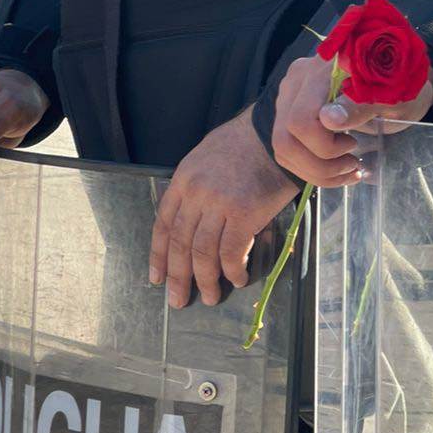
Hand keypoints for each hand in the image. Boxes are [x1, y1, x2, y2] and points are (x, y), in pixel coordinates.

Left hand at [150, 109, 297, 309]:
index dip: (158, 255)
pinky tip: (237, 279)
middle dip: (177, 276)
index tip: (157, 278)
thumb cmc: (245, 144)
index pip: (162, 224)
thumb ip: (194, 188)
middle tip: (178, 300)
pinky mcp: (243, 213)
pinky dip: (232, 270)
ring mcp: (218, 203)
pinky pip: (231, 252)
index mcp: (183, 179)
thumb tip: (192, 221)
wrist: (275, 132)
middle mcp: (196, 192)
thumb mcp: (205, 158)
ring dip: (205, 280)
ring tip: (209, 297)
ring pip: (203, 252)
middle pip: (179, 243)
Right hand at [271, 52, 432, 185]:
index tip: (354, 144)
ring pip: (282, 149)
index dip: (324, 145)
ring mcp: (290, 96)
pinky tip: (337, 168)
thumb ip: (360, 105)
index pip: (301, 119)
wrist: (399, 74)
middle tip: (352, 163)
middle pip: (286, 138)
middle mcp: (298, 79)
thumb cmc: (402, 85)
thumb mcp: (393, 97)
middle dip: (319, 164)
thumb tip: (328, 119)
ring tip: (348, 168)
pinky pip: (287, 150)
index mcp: (322, 69)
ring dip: (316, 171)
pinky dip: (312, 169)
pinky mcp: (289, 111)